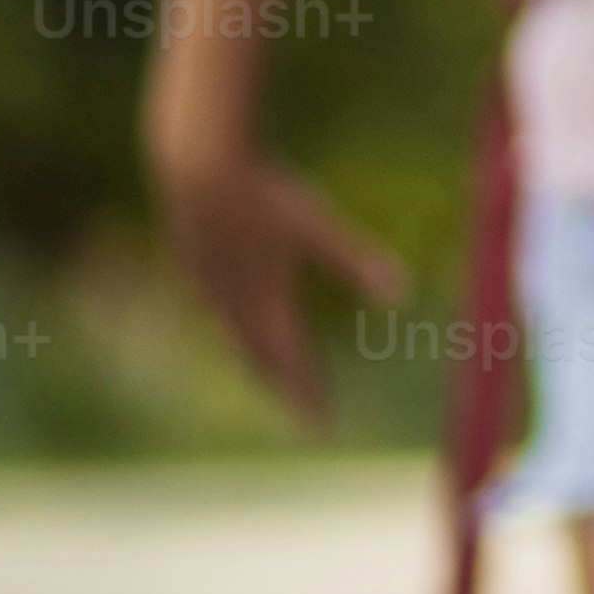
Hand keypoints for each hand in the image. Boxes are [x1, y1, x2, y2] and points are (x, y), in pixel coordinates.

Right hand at [149, 128, 404, 427]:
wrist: (199, 168)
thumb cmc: (263, 196)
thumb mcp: (317, 226)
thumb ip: (354, 261)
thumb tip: (402, 293)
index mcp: (268, 302)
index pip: (294, 362)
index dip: (309, 394)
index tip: (323, 426)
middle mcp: (235, 304)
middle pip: (261, 358)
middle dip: (283, 386)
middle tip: (300, 412)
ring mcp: (208, 286)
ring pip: (232, 337)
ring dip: (254, 360)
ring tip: (267, 374)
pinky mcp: (192, 264)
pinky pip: (213, 311)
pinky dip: (229, 328)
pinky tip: (230, 319)